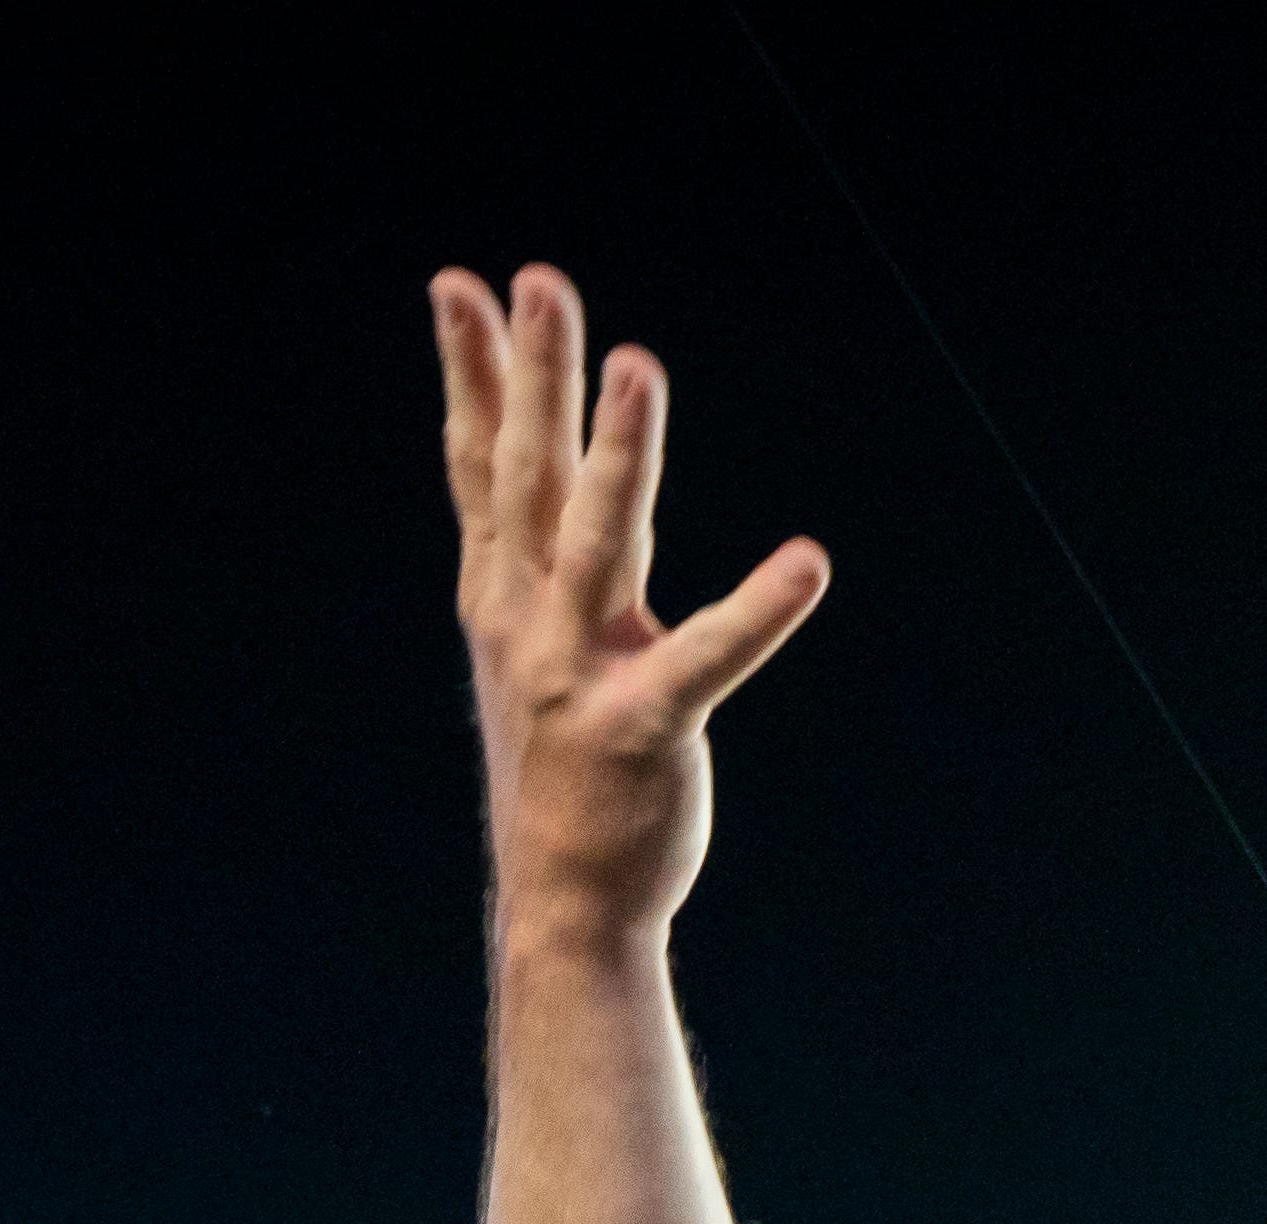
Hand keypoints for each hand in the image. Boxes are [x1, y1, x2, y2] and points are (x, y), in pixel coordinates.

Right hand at [433, 265, 829, 949]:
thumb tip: (526, 486)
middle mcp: (529, 621)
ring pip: (599, 537)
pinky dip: (758, 609)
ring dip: (618, 450)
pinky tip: (807, 564)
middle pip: (530, 476)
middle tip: (539, 280)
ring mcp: (581, 672)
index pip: (482, 464)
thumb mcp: (527, 647)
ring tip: (637, 364)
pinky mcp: (646, 726)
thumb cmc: (561, 766)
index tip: (459, 285)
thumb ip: (531, 561)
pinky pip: (709, 656)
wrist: (565, 899)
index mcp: (503, 597)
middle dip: (534, 375)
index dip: (474, 373)